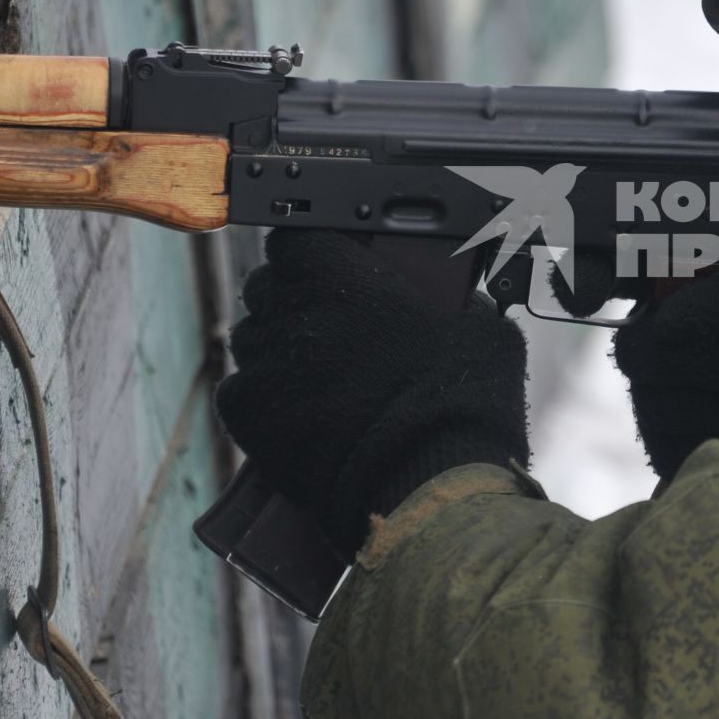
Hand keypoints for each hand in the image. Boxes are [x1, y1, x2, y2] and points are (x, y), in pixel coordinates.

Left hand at [213, 229, 527, 552]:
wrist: (429, 479)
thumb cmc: (459, 398)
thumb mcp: (478, 324)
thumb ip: (450, 298)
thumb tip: (455, 299)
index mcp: (341, 271)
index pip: (296, 238)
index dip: (312, 255)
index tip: (331, 272)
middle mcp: (291, 306)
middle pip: (268, 286)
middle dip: (295, 301)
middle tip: (333, 328)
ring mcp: (265, 360)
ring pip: (253, 338)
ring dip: (280, 349)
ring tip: (320, 379)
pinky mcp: (248, 414)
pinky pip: (240, 391)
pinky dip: (264, 399)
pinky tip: (299, 413)